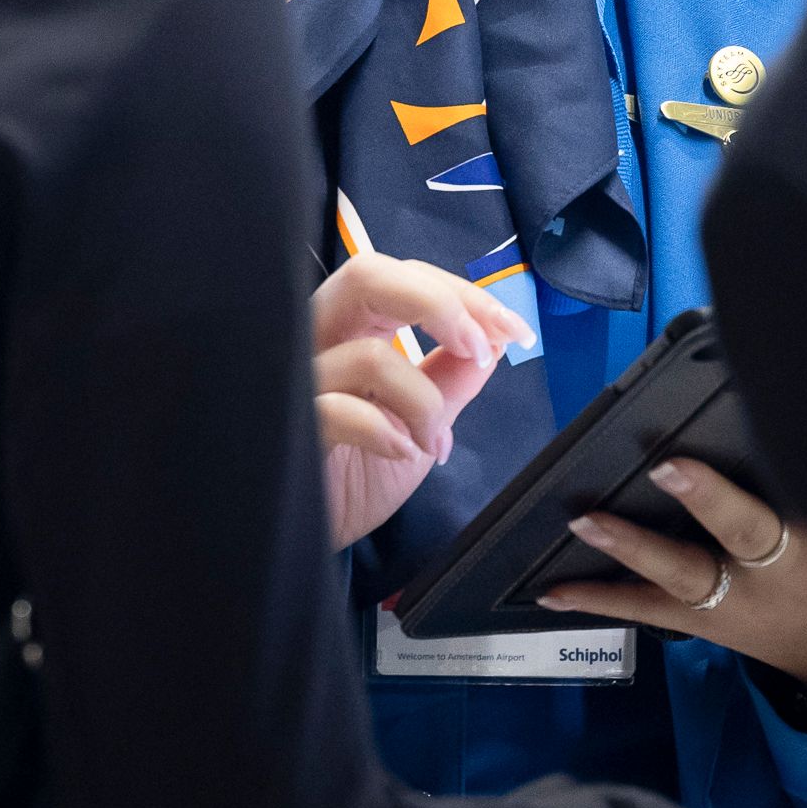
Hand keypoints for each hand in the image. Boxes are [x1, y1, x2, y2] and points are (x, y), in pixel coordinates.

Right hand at [310, 255, 523, 548]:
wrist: (317, 531)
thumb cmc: (359, 471)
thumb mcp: (423, 419)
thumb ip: (452, 376)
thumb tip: (493, 337)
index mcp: (354, 327)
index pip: (406, 277)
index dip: (464, 296)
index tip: (513, 330)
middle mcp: (322, 340)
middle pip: (367, 276)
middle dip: (439, 304)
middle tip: (478, 349)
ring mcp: (302, 381)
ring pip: (368, 355)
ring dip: (422, 400)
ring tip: (433, 441)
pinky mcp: (293, 427)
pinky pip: (339, 411)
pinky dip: (384, 430)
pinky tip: (399, 451)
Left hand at [543, 458, 806, 717]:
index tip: (783, 412)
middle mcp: (787, 571)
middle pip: (747, 531)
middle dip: (710, 499)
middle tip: (668, 462)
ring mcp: (746, 603)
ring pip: (686, 576)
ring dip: (633, 548)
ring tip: (582, 521)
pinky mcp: (715, 622)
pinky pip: (654, 613)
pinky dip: (604, 598)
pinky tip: (549, 588)